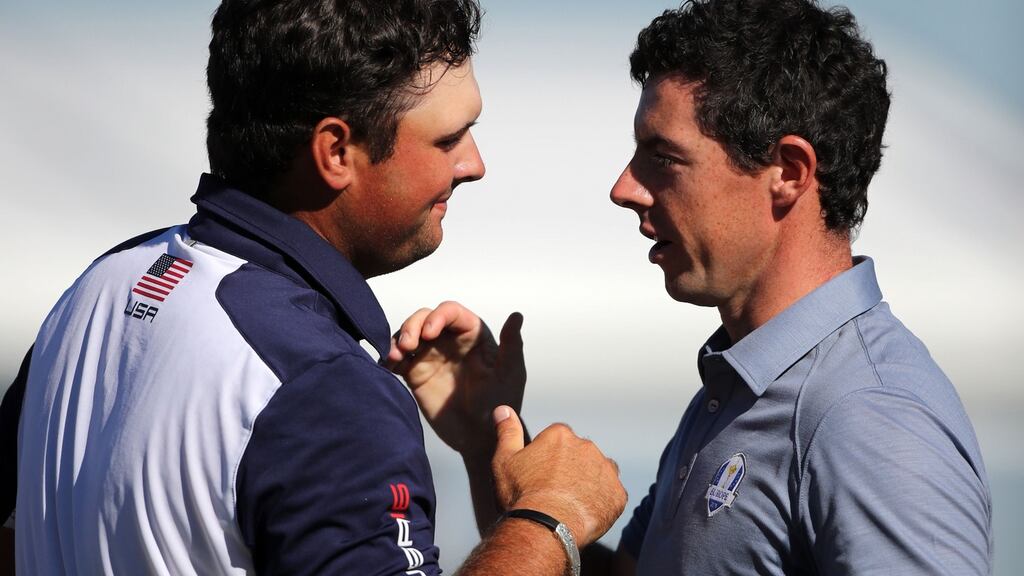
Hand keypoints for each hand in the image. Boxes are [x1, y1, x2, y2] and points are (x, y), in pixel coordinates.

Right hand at [387, 302, 525, 457]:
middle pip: (425, 317)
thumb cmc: (500, 404)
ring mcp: (431, 356)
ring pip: (408, 334)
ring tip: (395, 356)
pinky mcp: (416, 373)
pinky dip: (390, 357)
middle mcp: (450, 340)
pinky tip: (389, 365)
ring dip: (398, 339)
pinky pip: (398, 358)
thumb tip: (517, 316)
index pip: (451, 312)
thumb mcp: (510, 374)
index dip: (437, 316)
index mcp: (473, 334)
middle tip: (407, 345)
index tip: (429, 332)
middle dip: (412, 325)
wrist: (479, 437)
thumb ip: (512, 345)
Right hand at [491, 406, 626, 547]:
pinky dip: (602, 502)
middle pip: (579, 455)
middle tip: (553, 491)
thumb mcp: (505, 460)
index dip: (547, 458)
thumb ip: (508, 432)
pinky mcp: (617, 494)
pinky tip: (584, 513)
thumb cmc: (523, 496)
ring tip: (570, 503)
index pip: (557, 440)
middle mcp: (586, 447)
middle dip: (570, 469)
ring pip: (598, 473)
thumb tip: (504, 410)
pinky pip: (611, 495)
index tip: (540, 475)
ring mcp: (605, 470)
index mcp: (560, 436)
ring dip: (588, 483)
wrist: (545, 528)